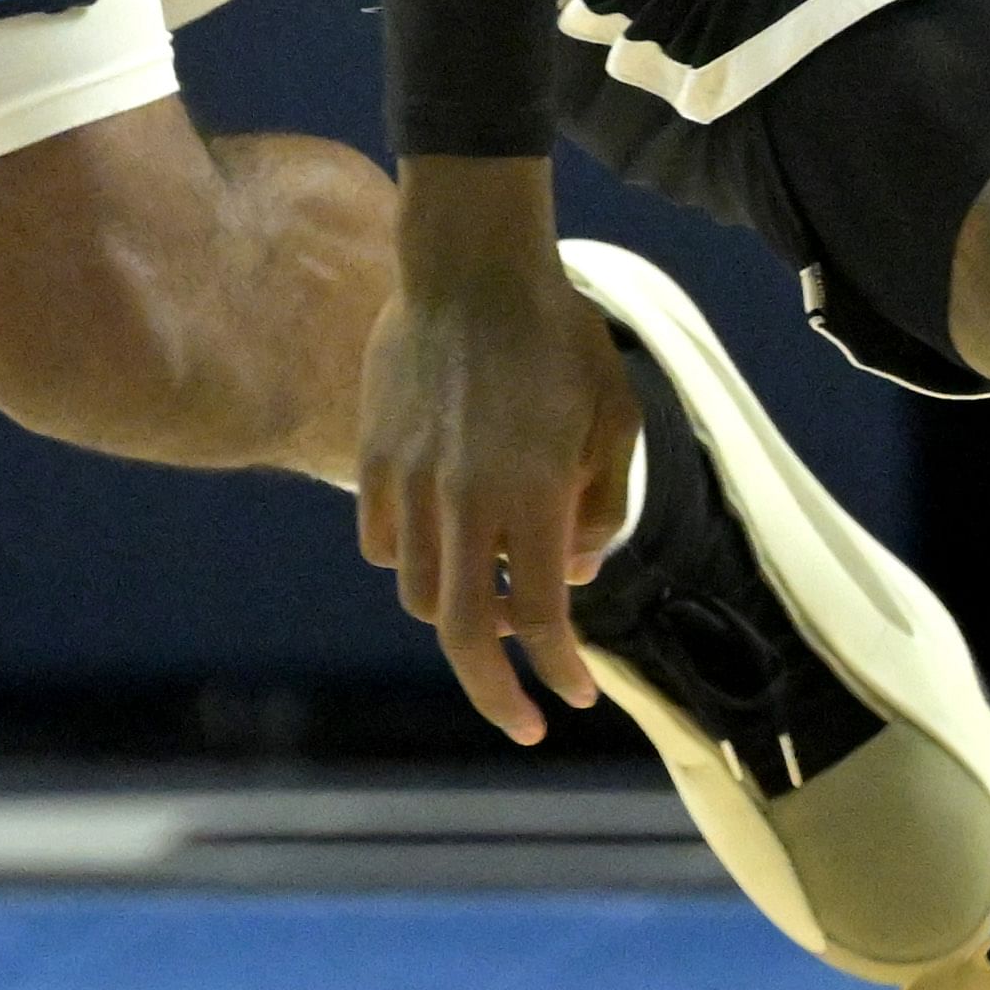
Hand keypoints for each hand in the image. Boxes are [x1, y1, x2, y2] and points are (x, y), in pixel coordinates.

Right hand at [353, 172, 635, 745]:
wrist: (470, 266)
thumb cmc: (558, 338)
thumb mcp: (615, 417)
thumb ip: (602, 505)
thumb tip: (573, 573)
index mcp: (534, 493)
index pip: (545, 615)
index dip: (561, 670)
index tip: (577, 698)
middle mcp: (466, 501)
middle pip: (465, 634)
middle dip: (496, 696)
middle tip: (522, 723)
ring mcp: (410, 484)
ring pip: (422, 596)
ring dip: (460, 620)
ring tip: (494, 609)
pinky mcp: (373, 462)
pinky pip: (384, 546)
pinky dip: (415, 567)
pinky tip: (445, 549)